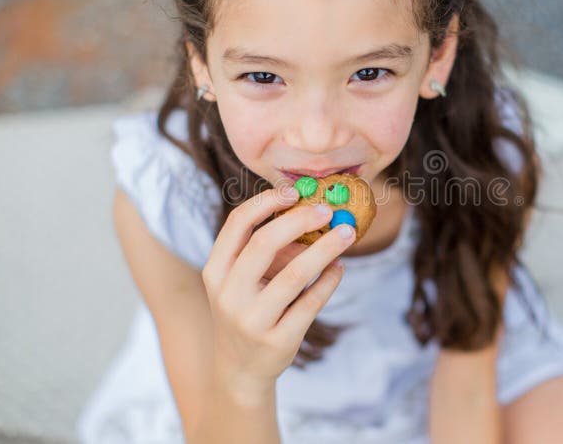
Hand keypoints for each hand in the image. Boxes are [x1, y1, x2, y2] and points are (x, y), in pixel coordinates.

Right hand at [201, 186, 355, 402]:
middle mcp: (229, 294)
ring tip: (347, 234)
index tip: (295, 192)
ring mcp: (252, 320)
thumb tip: (312, 219)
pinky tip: (339, 268)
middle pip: (264, 243)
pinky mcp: (278, 341)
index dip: (267, 202)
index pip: (237, 223)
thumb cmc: (247, 310)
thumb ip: (269, 252)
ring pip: (294, 274)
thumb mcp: (243, 282)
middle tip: (327, 210)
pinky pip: (311, 302)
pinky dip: (329, 281)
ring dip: (326, 249)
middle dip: (300, 220)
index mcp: (216, 271)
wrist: (239, 370)